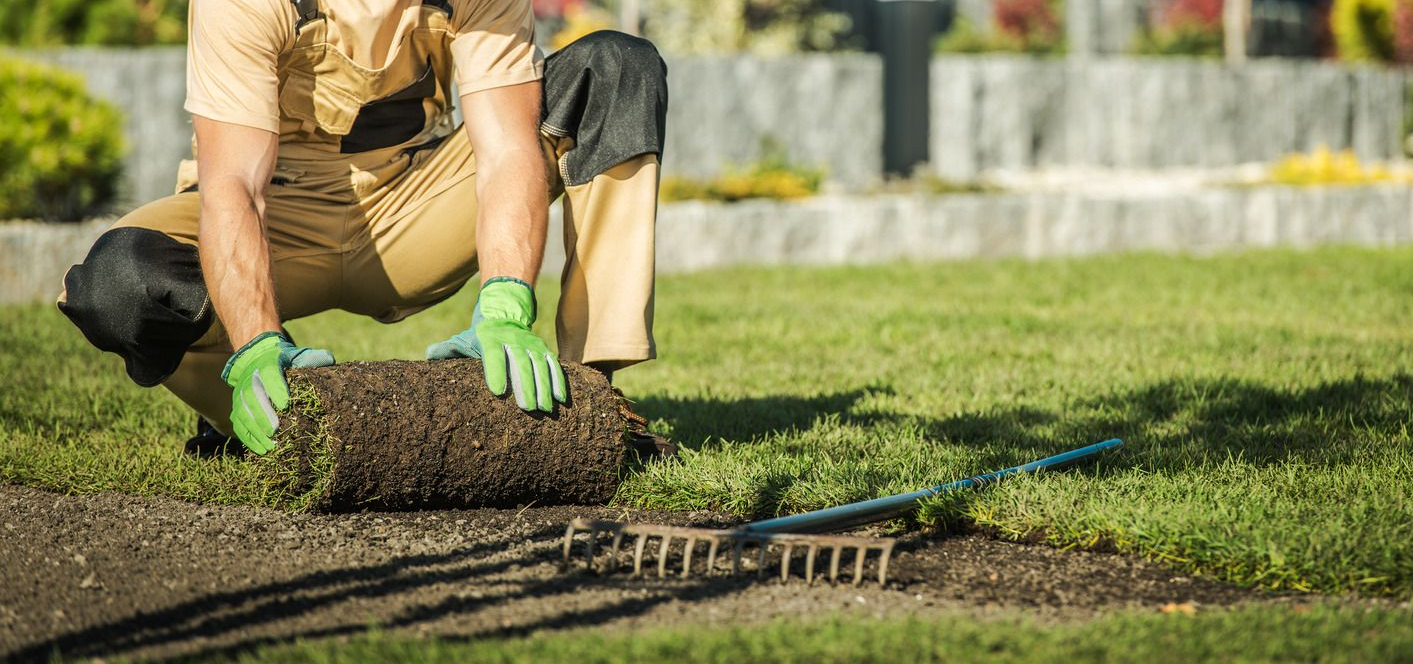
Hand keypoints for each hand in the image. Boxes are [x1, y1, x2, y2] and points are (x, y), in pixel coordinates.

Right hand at [221, 331, 334, 454]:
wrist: (258, 358)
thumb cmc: (286, 361)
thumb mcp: (299, 355)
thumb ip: (314, 358)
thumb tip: (329, 361)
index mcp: (267, 362)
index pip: (269, 373)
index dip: (275, 389)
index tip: (285, 405)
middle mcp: (250, 378)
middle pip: (252, 395)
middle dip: (263, 414)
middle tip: (275, 430)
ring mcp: (240, 393)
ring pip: (242, 412)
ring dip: (255, 430)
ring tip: (269, 445)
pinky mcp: (237, 407)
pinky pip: (239, 424)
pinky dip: (248, 438)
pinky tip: (261, 449)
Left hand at [426, 277, 566, 411]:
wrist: (505, 313)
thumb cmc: (479, 337)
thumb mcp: (463, 339)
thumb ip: (447, 349)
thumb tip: (429, 356)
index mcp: (491, 339)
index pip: (493, 355)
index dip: (496, 372)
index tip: (497, 390)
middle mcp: (513, 340)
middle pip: (520, 364)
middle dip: (525, 386)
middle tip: (527, 408)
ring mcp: (531, 345)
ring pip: (540, 366)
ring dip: (544, 388)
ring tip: (545, 408)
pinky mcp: (544, 350)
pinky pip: (554, 365)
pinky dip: (558, 381)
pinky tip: (561, 399)